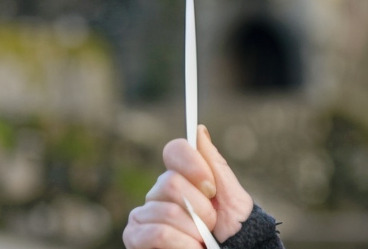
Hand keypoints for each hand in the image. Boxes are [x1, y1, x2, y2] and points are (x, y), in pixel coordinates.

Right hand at [123, 125, 254, 248]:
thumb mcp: (232, 197)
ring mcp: (143, 214)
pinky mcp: (134, 237)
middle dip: (199, 207)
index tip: (212, 188)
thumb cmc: (231, 229)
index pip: (175, 149)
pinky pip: (155, 233)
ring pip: (165, 211)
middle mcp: (159, 192)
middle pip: (170, 183)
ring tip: (202, 240)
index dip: (193, 165)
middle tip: (211, 222)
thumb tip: (198, 130)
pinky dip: (181, 243)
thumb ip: (215, 165)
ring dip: (193, 230)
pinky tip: (191, 248)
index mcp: (182, 176)